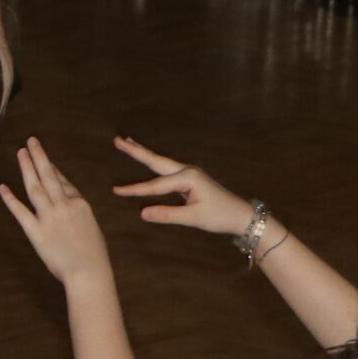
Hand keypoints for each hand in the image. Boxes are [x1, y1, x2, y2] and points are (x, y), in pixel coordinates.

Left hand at [0, 137, 112, 286]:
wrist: (89, 272)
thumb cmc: (93, 255)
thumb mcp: (91, 228)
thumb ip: (78, 216)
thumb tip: (70, 209)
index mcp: (81, 204)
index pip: (64, 182)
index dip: (53, 170)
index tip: (46, 161)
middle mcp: (64, 206)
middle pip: (49, 176)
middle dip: (39, 157)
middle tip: (31, 142)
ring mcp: (49, 217)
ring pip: (35, 187)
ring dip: (27, 168)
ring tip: (20, 153)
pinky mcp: (36, 231)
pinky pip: (21, 211)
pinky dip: (10, 199)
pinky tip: (3, 187)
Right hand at [110, 136, 256, 236]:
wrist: (242, 216)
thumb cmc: (220, 216)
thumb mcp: (193, 218)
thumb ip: (167, 215)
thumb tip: (142, 213)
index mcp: (188, 178)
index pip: (155, 186)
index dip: (134, 190)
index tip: (115, 190)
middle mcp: (187, 171)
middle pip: (156, 160)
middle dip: (136, 151)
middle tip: (117, 140)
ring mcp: (189, 173)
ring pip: (161, 162)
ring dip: (144, 153)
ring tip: (128, 143)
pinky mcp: (190, 179)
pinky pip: (167, 169)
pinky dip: (154, 163)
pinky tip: (149, 161)